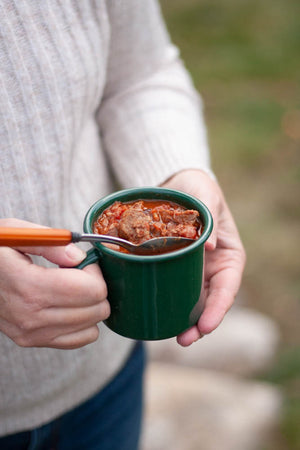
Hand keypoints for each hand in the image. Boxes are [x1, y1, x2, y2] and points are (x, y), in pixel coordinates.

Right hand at [0, 219, 109, 348]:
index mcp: (29, 286)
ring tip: (70, 288)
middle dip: (95, 286)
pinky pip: (81, 338)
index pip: (92, 290)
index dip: (94, 271)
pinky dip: (83, 322)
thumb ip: (52, 243)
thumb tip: (79, 257)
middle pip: (97, 309)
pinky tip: (68, 304)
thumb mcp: (17, 234)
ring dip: (89, 305)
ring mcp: (32, 333)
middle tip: (78, 273)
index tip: (83, 261)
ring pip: (93, 325)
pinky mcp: (33, 341)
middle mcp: (32, 316)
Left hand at [162, 169, 245, 345]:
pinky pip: (170, 289)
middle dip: (200, 324)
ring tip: (170, 336)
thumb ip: (209, 216)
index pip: (227, 288)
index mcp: (228, 257)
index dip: (219, 309)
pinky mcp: (171, 269)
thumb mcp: (206, 195)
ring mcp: (192, 271)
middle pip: (209, 303)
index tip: (207, 325)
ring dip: (182, 321)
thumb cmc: (197, 189)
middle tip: (184, 339)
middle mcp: (212, 269)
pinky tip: (153, 314)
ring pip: (190, 302)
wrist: (176, 186)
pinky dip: (165, 303)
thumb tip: (211, 246)